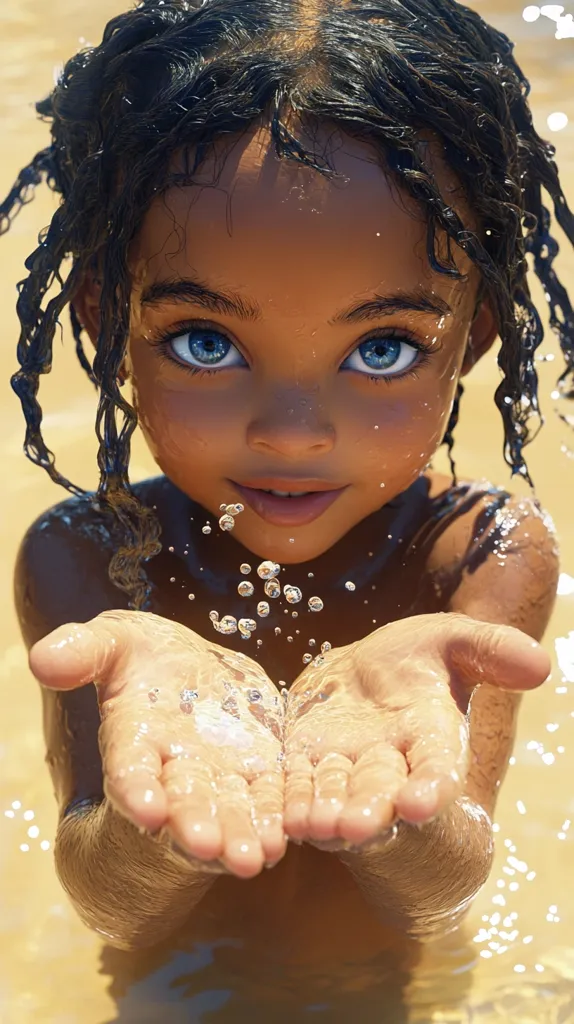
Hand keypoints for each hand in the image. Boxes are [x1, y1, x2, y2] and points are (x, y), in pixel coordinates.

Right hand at [30, 611, 285, 877]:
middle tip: (206, 846)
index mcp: (134, 740)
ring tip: (252, 858)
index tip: (147, 811)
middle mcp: (173, 770)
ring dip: (239, 836)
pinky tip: (283, 837)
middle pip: (183, 804)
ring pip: (229, 812)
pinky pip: (268, 799)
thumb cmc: (144, 656)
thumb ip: (84, 650)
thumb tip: (42, 660)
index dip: (137, 791)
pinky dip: (274, 818)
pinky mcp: (258, 773)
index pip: (130, 771)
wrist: (194, 668)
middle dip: (194, 825)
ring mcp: (217, 777)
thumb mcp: (117, 640)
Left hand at [283, 612, 548, 846]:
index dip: (431, 786)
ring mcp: (344, 769)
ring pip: (334, 796)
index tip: (421, 803)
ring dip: (323, 813)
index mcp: (431, 736)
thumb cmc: (414, 660)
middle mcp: (390, 763)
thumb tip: (541, 665)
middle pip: (381, 792)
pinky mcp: (302, 764)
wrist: (360, 672)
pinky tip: (276, 819)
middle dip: (371, 810)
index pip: (437, 766)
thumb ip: (489, 649)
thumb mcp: (448, 641)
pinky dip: (284, 804)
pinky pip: (291, 787)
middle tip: (357, 827)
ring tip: (313, 825)